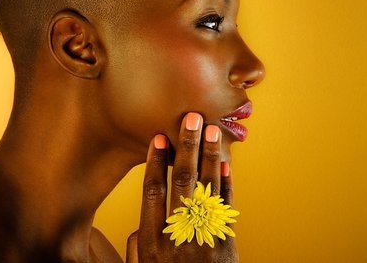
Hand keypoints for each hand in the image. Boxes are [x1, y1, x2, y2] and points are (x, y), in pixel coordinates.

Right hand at [126, 112, 238, 262]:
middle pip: (182, 182)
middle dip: (185, 146)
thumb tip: (142, 226)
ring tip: (210, 129)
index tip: (158, 137)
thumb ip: (139, 248)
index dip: (156, 163)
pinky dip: (227, 184)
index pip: (153, 191)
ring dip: (209, 156)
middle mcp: (178, 236)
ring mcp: (205, 239)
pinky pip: (227, 208)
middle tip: (189, 117)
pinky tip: (226, 163)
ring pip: (207, 189)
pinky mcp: (226, 245)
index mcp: (153, 241)